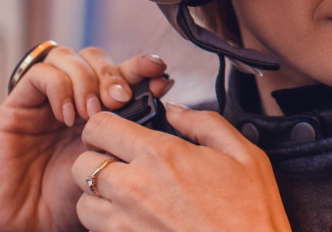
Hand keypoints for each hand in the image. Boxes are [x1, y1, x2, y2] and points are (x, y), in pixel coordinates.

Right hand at [0, 47, 172, 231]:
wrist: (35, 224)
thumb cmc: (75, 196)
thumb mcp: (114, 157)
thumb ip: (134, 123)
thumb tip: (164, 86)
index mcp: (100, 106)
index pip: (121, 68)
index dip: (141, 63)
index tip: (159, 72)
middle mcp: (73, 97)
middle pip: (95, 57)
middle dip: (113, 73)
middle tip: (121, 100)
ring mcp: (45, 100)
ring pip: (67, 57)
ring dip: (87, 80)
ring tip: (93, 112)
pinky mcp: (16, 106)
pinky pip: (39, 74)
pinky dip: (59, 88)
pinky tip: (68, 116)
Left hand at [73, 106, 291, 230]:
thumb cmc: (250, 214)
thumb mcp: (244, 154)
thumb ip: (205, 123)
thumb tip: (177, 111)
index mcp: (160, 155)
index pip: (99, 126)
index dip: (105, 125)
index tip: (117, 131)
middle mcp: (134, 189)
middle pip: (81, 164)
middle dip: (97, 159)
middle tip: (120, 162)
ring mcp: (125, 224)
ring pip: (82, 202)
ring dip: (98, 196)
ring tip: (125, 195)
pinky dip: (109, 224)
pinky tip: (136, 219)